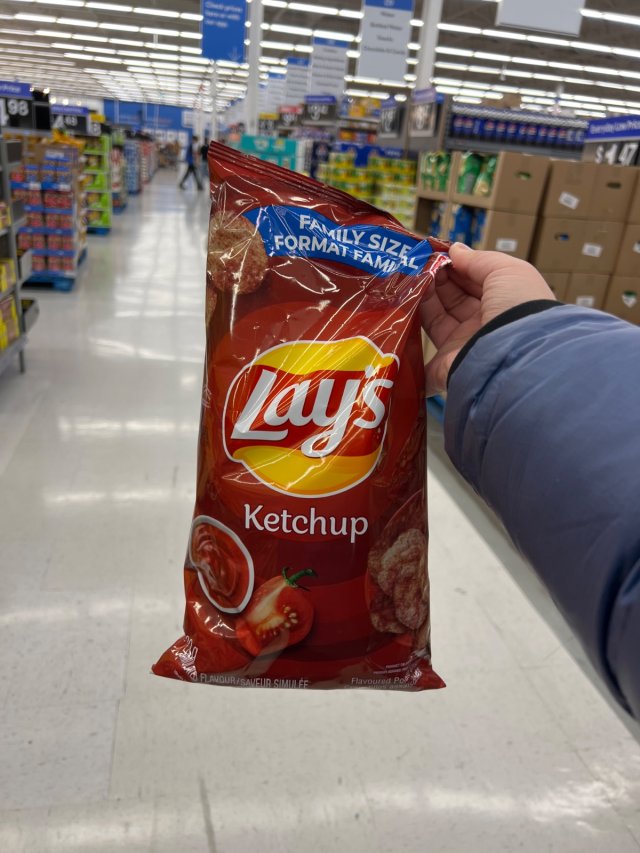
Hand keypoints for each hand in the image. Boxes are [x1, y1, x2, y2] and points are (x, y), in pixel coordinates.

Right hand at [421, 243, 555, 396]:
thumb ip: (478, 260)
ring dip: (422, 299)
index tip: (434, 255)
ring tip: (408, 281)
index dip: (455, 267)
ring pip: (435, 320)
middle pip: (452, 300)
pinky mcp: (445, 367)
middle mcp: (482, 325)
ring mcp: (462, 346)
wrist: (516, 357)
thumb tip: (454, 250)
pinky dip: (409, 340)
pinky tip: (397, 316)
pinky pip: (421, 355)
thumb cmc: (519, 308)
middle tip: (417, 266)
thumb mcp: (506, 271)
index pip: (473, 281)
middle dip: (435, 280)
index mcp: (501, 302)